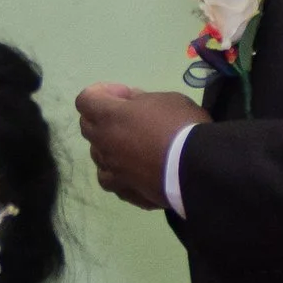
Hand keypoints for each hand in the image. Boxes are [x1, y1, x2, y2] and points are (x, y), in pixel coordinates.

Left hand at [74, 84, 205, 212]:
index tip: (126, 95)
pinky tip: (133, 171)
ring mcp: (111, 169)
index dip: (102, 92)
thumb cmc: (181, 125)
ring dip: (108, 146)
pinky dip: (118, 172)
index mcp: (109, 116)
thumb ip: (142, 99)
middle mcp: (103, 143)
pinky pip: (111, 180)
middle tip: (130, 117)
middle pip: (87, 126)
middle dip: (103, 117)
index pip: (85, 99)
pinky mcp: (124, 190)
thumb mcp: (166, 99)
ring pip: (97, 155)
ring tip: (132, 146)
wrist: (197, 168)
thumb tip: (131, 103)